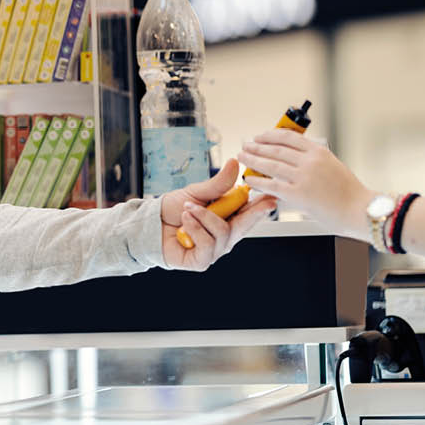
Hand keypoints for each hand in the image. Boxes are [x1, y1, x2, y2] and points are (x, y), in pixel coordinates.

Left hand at [161, 159, 276, 270]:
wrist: (150, 224)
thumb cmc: (173, 210)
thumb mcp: (196, 193)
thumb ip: (218, 183)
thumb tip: (235, 162)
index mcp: (227, 219)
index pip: (250, 213)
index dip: (263, 206)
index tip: (274, 197)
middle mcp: (225, 236)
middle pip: (246, 225)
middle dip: (255, 212)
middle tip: (267, 201)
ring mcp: (215, 250)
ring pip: (223, 232)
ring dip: (204, 216)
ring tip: (188, 209)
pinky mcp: (202, 261)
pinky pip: (208, 244)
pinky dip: (195, 229)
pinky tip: (185, 222)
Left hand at [238, 128, 373, 238]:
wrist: (361, 210)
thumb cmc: (350, 193)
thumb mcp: (333, 165)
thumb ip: (313, 160)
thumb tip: (293, 158)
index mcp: (319, 152)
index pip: (288, 137)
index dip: (269, 135)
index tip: (259, 137)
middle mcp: (310, 161)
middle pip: (275, 149)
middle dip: (256, 147)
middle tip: (245, 146)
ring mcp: (304, 177)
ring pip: (270, 165)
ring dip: (253, 160)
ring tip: (242, 158)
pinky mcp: (299, 194)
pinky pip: (272, 185)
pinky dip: (257, 181)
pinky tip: (249, 180)